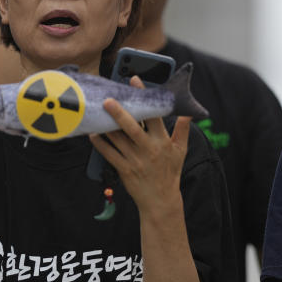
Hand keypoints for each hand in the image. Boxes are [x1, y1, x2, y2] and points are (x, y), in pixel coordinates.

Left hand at [89, 76, 190, 216]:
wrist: (160, 200)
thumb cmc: (170, 173)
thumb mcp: (180, 150)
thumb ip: (183, 129)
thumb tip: (188, 112)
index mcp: (162, 141)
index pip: (153, 116)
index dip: (145, 98)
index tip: (135, 82)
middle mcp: (148, 150)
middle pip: (132, 128)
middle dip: (119, 113)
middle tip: (108, 100)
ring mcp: (135, 160)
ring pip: (117, 140)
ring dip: (106, 126)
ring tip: (97, 112)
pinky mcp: (124, 170)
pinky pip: (109, 154)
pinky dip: (100, 144)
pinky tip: (93, 134)